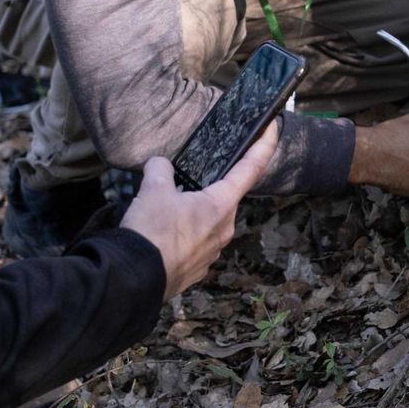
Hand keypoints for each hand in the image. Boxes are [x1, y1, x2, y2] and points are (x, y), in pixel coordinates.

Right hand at [120, 122, 277, 297]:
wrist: (135, 280)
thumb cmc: (152, 232)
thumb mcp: (153, 189)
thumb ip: (161, 169)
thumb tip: (160, 166)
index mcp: (221, 205)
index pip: (252, 168)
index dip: (264, 144)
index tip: (273, 127)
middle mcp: (225, 229)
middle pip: (223, 198)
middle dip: (206, 188)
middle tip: (181, 181)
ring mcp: (212, 253)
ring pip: (207, 222)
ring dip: (192, 213)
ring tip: (163, 212)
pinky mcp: (197, 270)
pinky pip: (194, 244)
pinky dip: (183, 235)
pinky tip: (161, 234)